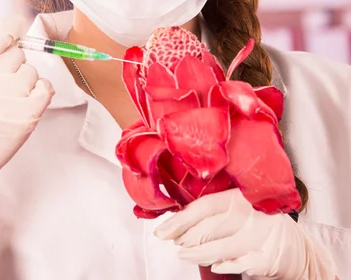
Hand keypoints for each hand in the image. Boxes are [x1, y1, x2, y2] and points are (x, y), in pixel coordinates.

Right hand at [0, 14, 53, 228]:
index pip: (6, 29)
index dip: (13, 30)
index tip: (13, 38)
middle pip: (20, 54)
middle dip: (12, 67)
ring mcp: (13, 93)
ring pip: (33, 72)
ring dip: (25, 85)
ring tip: (5, 103)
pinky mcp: (29, 113)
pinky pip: (45, 88)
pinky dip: (38, 96)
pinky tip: (21, 107)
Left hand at [154, 188, 336, 278]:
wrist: (298, 249)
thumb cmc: (262, 226)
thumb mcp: (242, 210)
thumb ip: (217, 212)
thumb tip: (180, 221)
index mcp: (242, 196)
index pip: (205, 206)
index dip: (182, 219)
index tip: (164, 229)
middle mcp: (252, 214)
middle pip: (209, 227)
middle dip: (186, 238)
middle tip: (173, 242)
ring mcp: (260, 236)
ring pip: (219, 248)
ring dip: (197, 254)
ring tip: (185, 255)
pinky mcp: (267, 258)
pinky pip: (237, 265)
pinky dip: (223, 266)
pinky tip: (213, 265)